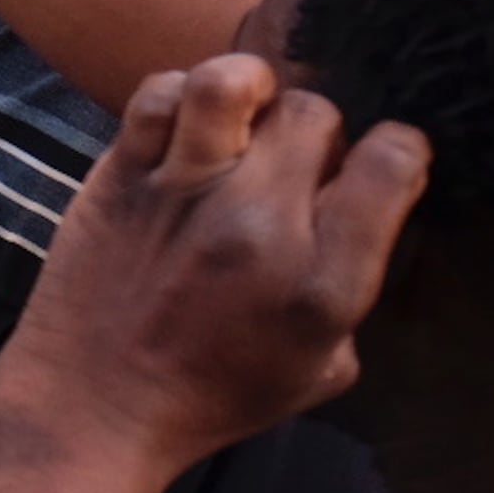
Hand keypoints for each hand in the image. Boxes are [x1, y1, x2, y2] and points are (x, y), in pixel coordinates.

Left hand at [0, 56, 429, 476]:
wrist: (95, 408)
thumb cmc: (214, 395)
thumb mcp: (322, 366)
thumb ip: (353, 283)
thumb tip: (369, 211)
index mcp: (322, 282)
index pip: (392, 164)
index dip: (398, 147)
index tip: (377, 162)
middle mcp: (260, 226)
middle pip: (317, 114)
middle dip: (319, 127)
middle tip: (295, 158)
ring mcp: (183, 194)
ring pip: (233, 84)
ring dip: (250, 88)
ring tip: (246, 115)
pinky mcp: (118, 178)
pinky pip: (156, 95)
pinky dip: (177, 93)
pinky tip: (186, 125)